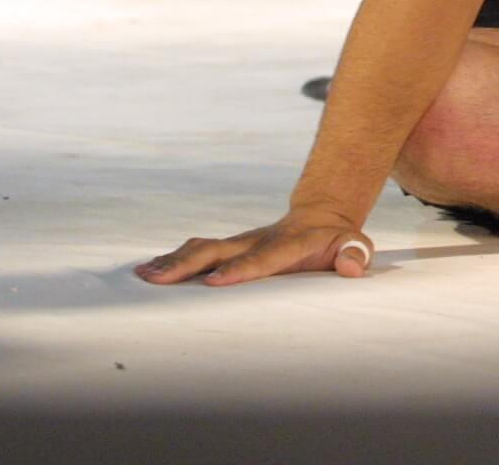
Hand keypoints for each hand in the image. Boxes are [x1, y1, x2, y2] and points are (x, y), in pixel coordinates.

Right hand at [134, 210, 373, 286]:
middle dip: (187, 265)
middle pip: (217, 250)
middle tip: (158, 280)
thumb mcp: (354, 245)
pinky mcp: (228, 248)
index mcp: (287, 244)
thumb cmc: (336, 241)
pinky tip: (145, 272)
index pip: (261, 259)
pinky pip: (197, 251)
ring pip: (202, 248)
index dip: (240, 270)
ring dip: (172, 261)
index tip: (215, 282)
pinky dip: (171, 259)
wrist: (321, 217)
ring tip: (143, 276)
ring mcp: (239, 242)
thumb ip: (355, 255)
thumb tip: (352, 266)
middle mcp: (256, 240)